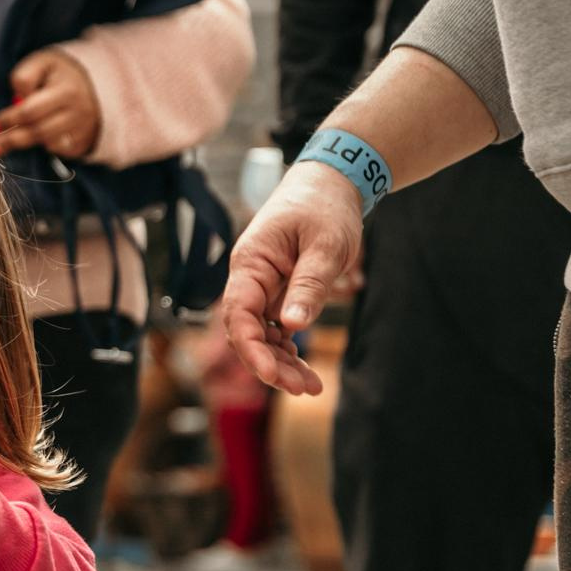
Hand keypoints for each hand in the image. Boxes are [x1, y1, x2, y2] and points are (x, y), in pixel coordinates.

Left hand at [0, 48, 100, 160]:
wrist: (95, 83)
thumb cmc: (58, 73)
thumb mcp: (41, 62)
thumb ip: (24, 78)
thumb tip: (16, 102)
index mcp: (67, 90)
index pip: (30, 111)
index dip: (7, 120)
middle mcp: (79, 113)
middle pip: (37, 132)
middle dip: (10, 140)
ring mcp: (84, 130)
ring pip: (47, 144)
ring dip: (24, 143)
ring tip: (3, 143)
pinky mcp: (85, 142)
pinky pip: (59, 151)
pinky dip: (45, 146)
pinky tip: (37, 137)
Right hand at [220, 161, 364, 396]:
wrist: (331, 182)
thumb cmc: (325, 206)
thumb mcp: (325, 245)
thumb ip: (309, 284)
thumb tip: (292, 326)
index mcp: (251, 264)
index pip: (239, 315)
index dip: (251, 349)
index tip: (273, 376)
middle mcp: (250, 278)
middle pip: (247, 332)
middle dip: (271, 364)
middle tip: (306, 388)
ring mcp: (262, 287)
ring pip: (261, 335)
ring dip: (280, 362)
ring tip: (311, 386)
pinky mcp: (277, 292)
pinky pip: (275, 328)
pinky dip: (286, 349)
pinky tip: (303, 368)